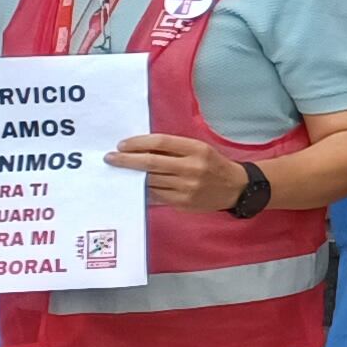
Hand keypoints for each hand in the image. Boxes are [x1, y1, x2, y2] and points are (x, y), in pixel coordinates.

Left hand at [111, 131, 251, 210]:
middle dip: (126, 160)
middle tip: (110, 158)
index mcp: (196, 150)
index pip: (160, 143)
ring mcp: (186, 187)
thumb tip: (140, 150)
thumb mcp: (200, 149)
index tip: (121, 145)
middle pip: (151, 162)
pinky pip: (155, 195)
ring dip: (130, 177)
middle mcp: (191, 168)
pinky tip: (133, 187)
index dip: (138, 143)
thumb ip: (174, 149)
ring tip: (118, 172)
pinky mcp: (182, 203)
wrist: (237, 188)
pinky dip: (142, 191)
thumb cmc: (214, 165)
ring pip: (150, 180)